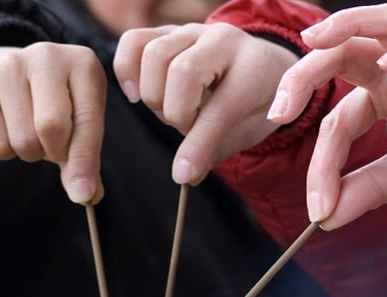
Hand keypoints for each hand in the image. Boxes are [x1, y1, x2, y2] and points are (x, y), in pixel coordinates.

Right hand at [0, 44, 105, 204]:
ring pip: (24, 140)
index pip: (88, 120)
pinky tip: (5, 127)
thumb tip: (86, 195)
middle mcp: (47, 57)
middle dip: (53, 152)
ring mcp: (9, 67)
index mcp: (83, 64)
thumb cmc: (51, 104)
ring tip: (28, 131)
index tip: (83, 194)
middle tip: (51, 146)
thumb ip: (86, 158)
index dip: (85, 162)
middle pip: (51, 128)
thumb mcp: (78, 122)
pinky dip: (4, 150)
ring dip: (28, 152)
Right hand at [114, 23, 299, 184]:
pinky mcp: (167, 31)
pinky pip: (133, 41)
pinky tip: (137, 92)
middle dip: (177, 112)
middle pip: (181, 71)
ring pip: (154, 55)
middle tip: (187, 125)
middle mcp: (223, 40)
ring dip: (155, 95)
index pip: (220, 108)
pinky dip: (126, 70)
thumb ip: (216, 149)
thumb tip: (184, 174)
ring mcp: (193, 31)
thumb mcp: (249, 130)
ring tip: (171, 109)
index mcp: (255, 68)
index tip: (183, 174)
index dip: (198, 145)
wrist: (260, 67)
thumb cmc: (253, 103)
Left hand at [267, 4, 386, 228]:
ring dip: (343, 25)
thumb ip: (365, 190)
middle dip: (301, 77)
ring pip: (379, 22)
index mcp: (380, 97)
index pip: (337, 122)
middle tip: (277, 113)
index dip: (323, 165)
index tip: (318, 208)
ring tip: (313, 39)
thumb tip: (325, 220)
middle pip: (339, 56)